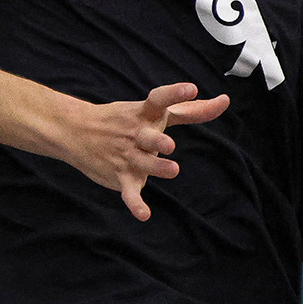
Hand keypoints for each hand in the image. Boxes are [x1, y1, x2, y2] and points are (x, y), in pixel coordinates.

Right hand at [57, 82, 230, 220]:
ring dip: (155, 167)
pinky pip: (129, 192)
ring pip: (142, 163)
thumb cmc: (128, 120)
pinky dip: (134, 204)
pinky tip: (144, 215)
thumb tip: (226, 101)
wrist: (76, 132)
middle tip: (170, 145)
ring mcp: (127, 156)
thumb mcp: (157, 112)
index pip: (159, 99)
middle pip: (148, 137)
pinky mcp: (121, 177)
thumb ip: (193, 110)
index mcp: (146, 114)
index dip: (175, 93)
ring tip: (173, 170)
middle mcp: (136, 134)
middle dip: (158, 140)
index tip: (192, 88)